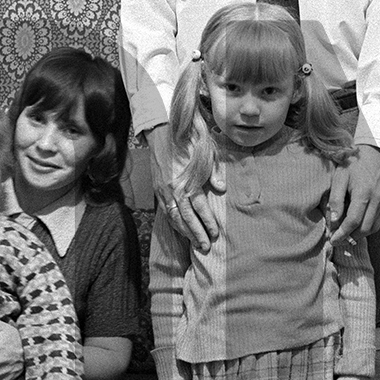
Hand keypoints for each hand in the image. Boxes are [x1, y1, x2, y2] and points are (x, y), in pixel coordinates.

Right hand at [148, 123, 219, 252]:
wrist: (163, 133)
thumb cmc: (189, 142)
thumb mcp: (206, 153)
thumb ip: (214, 172)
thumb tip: (221, 189)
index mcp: (188, 181)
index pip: (200, 207)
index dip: (208, 222)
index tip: (215, 233)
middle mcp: (174, 189)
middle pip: (186, 217)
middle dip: (197, 233)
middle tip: (206, 247)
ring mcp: (164, 191)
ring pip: (175, 217)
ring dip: (186, 232)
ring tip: (195, 243)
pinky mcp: (158, 190)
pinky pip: (167, 211)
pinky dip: (175, 223)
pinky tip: (182, 230)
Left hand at [327, 143, 379, 243]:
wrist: (373, 153)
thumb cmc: (352, 165)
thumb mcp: (339, 178)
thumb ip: (336, 199)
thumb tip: (334, 221)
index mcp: (364, 193)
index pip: (353, 221)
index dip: (342, 234)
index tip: (332, 240)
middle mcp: (377, 200)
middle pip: (364, 229)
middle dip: (350, 238)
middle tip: (337, 240)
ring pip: (373, 228)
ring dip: (359, 235)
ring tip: (345, 235)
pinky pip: (377, 222)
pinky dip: (366, 228)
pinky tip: (356, 226)